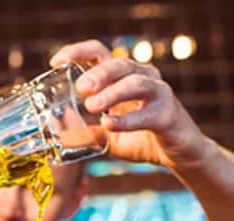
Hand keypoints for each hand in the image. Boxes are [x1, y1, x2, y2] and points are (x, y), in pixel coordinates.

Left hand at [50, 40, 214, 170]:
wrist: (176, 155)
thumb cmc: (141, 139)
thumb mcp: (108, 137)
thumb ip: (87, 134)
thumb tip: (59, 137)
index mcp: (123, 77)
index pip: (99, 53)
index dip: (78, 52)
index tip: (56, 62)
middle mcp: (142, 78)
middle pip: (119, 64)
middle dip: (98, 73)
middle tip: (81, 87)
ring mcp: (158, 94)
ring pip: (136, 83)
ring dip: (112, 93)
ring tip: (92, 105)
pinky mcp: (168, 115)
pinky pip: (147, 113)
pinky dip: (127, 119)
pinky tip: (110, 124)